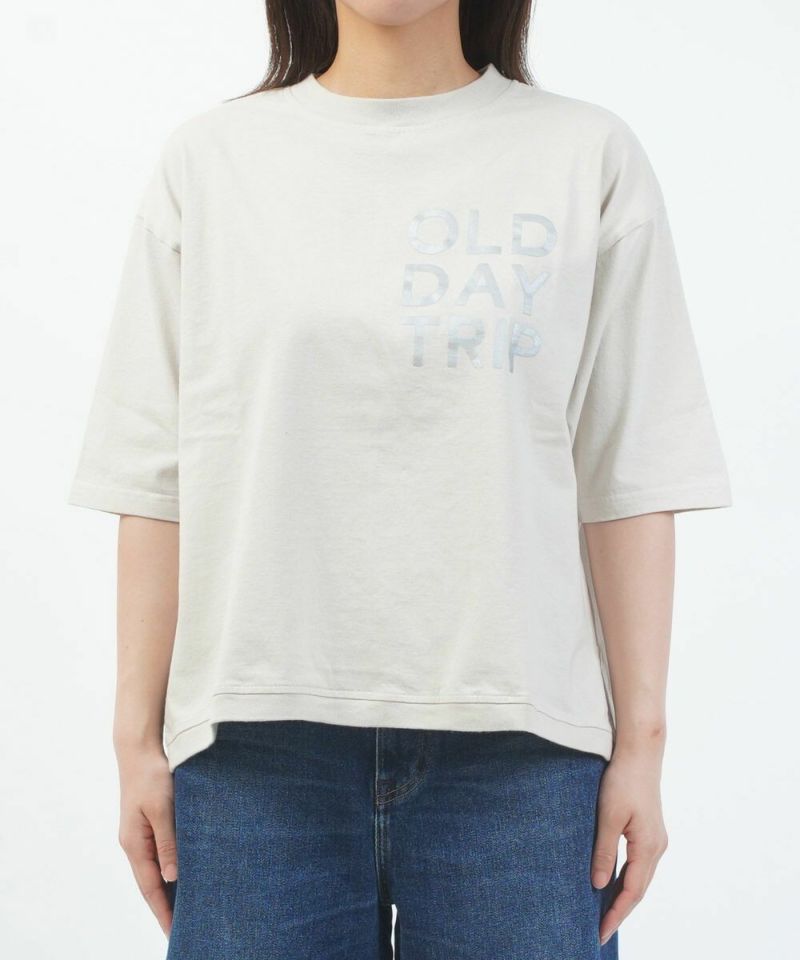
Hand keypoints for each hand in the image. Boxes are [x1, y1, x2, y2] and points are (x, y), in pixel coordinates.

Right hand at [116, 745, 177, 936]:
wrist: (139, 750)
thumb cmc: (151, 776)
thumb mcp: (162, 809)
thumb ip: (167, 842)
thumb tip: (172, 878)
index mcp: (134, 845)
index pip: (150, 888)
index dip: (163, 913)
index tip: (176, 934)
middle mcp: (135, 844)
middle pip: (152, 885)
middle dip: (166, 908)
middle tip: (186, 929)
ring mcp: (140, 835)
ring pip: (156, 870)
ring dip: (170, 890)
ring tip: (189, 909)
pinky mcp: (148, 824)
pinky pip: (160, 854)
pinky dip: (171, 869)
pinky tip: (184, 874)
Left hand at [591, 744, 668, 945]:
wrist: (640, 753)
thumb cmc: (623, 781)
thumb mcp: (608, 817)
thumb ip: (604, 852)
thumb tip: (598, 885)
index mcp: (648, 847)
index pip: (632, 891)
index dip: (616, 914)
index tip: (601, 933)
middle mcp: (657, 847)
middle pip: (639, 889)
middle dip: (620, 911)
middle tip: (600, 931)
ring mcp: (656, 839)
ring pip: (640, 877)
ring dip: (624, 896)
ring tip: (604, 914)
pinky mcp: (650, 830)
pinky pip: (639, 864)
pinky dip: (627, 878)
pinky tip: (613, 882)